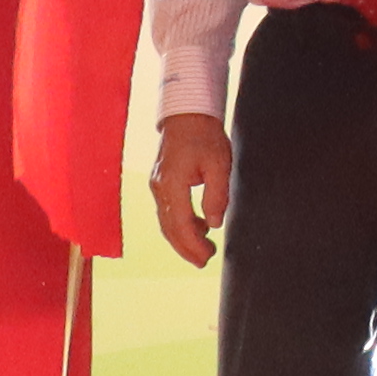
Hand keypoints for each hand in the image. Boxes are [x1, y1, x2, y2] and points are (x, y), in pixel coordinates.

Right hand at [148, 111, 229, 267]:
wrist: (187, 114)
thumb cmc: (205, 135)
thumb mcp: (219, 163)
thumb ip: (216, 194)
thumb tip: (213, 223)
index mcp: (172, 184)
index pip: (180, 225)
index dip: (193, 245)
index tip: (207, 257)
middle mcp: (159, 188)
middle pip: (169, 229)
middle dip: (186, 249)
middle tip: (204, 262)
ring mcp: (157, 185)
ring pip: (166, 222)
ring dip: (182, 239)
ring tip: (203, 250)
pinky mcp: (161, 183)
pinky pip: (167, 211)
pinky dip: (180, 224)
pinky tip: (197, 227)